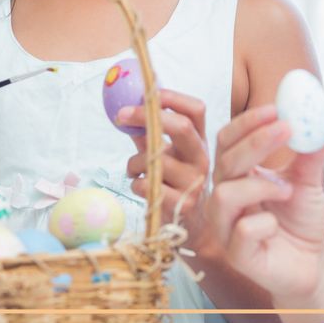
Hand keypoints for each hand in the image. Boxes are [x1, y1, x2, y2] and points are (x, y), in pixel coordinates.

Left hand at [121, 89, 213, 251]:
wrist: (192, 229)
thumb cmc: (174, 185)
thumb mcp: (169, 156)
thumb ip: (150, 134)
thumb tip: (127, 107)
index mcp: (200, 141)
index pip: (196, 109)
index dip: (173, 97)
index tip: (147, 93)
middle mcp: (202, 158)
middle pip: (182, 126)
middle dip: (147, 116)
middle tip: (121, 115)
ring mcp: (195, 182)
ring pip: (157, 159)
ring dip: (135, 162)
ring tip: (134, 170)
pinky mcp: (182, 205)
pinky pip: (148, 185)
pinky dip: (136, 184)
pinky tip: (141, 188)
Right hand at [207, 104, 323, 302]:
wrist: (310, 263)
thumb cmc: (300, 218)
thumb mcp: (308, 180)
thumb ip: (312, 151)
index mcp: (237, 173)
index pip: (227, 139)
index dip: (246, 122)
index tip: (275, 108)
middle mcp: (224, 196)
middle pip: (225, 161)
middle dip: (255, 142)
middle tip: (287, 128)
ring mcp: (225, 226)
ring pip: (225, 194)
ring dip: (260, 186)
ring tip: (287, 190)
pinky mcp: (236, 255)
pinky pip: (241, 231)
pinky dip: (264, 223)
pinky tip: (276, 226)